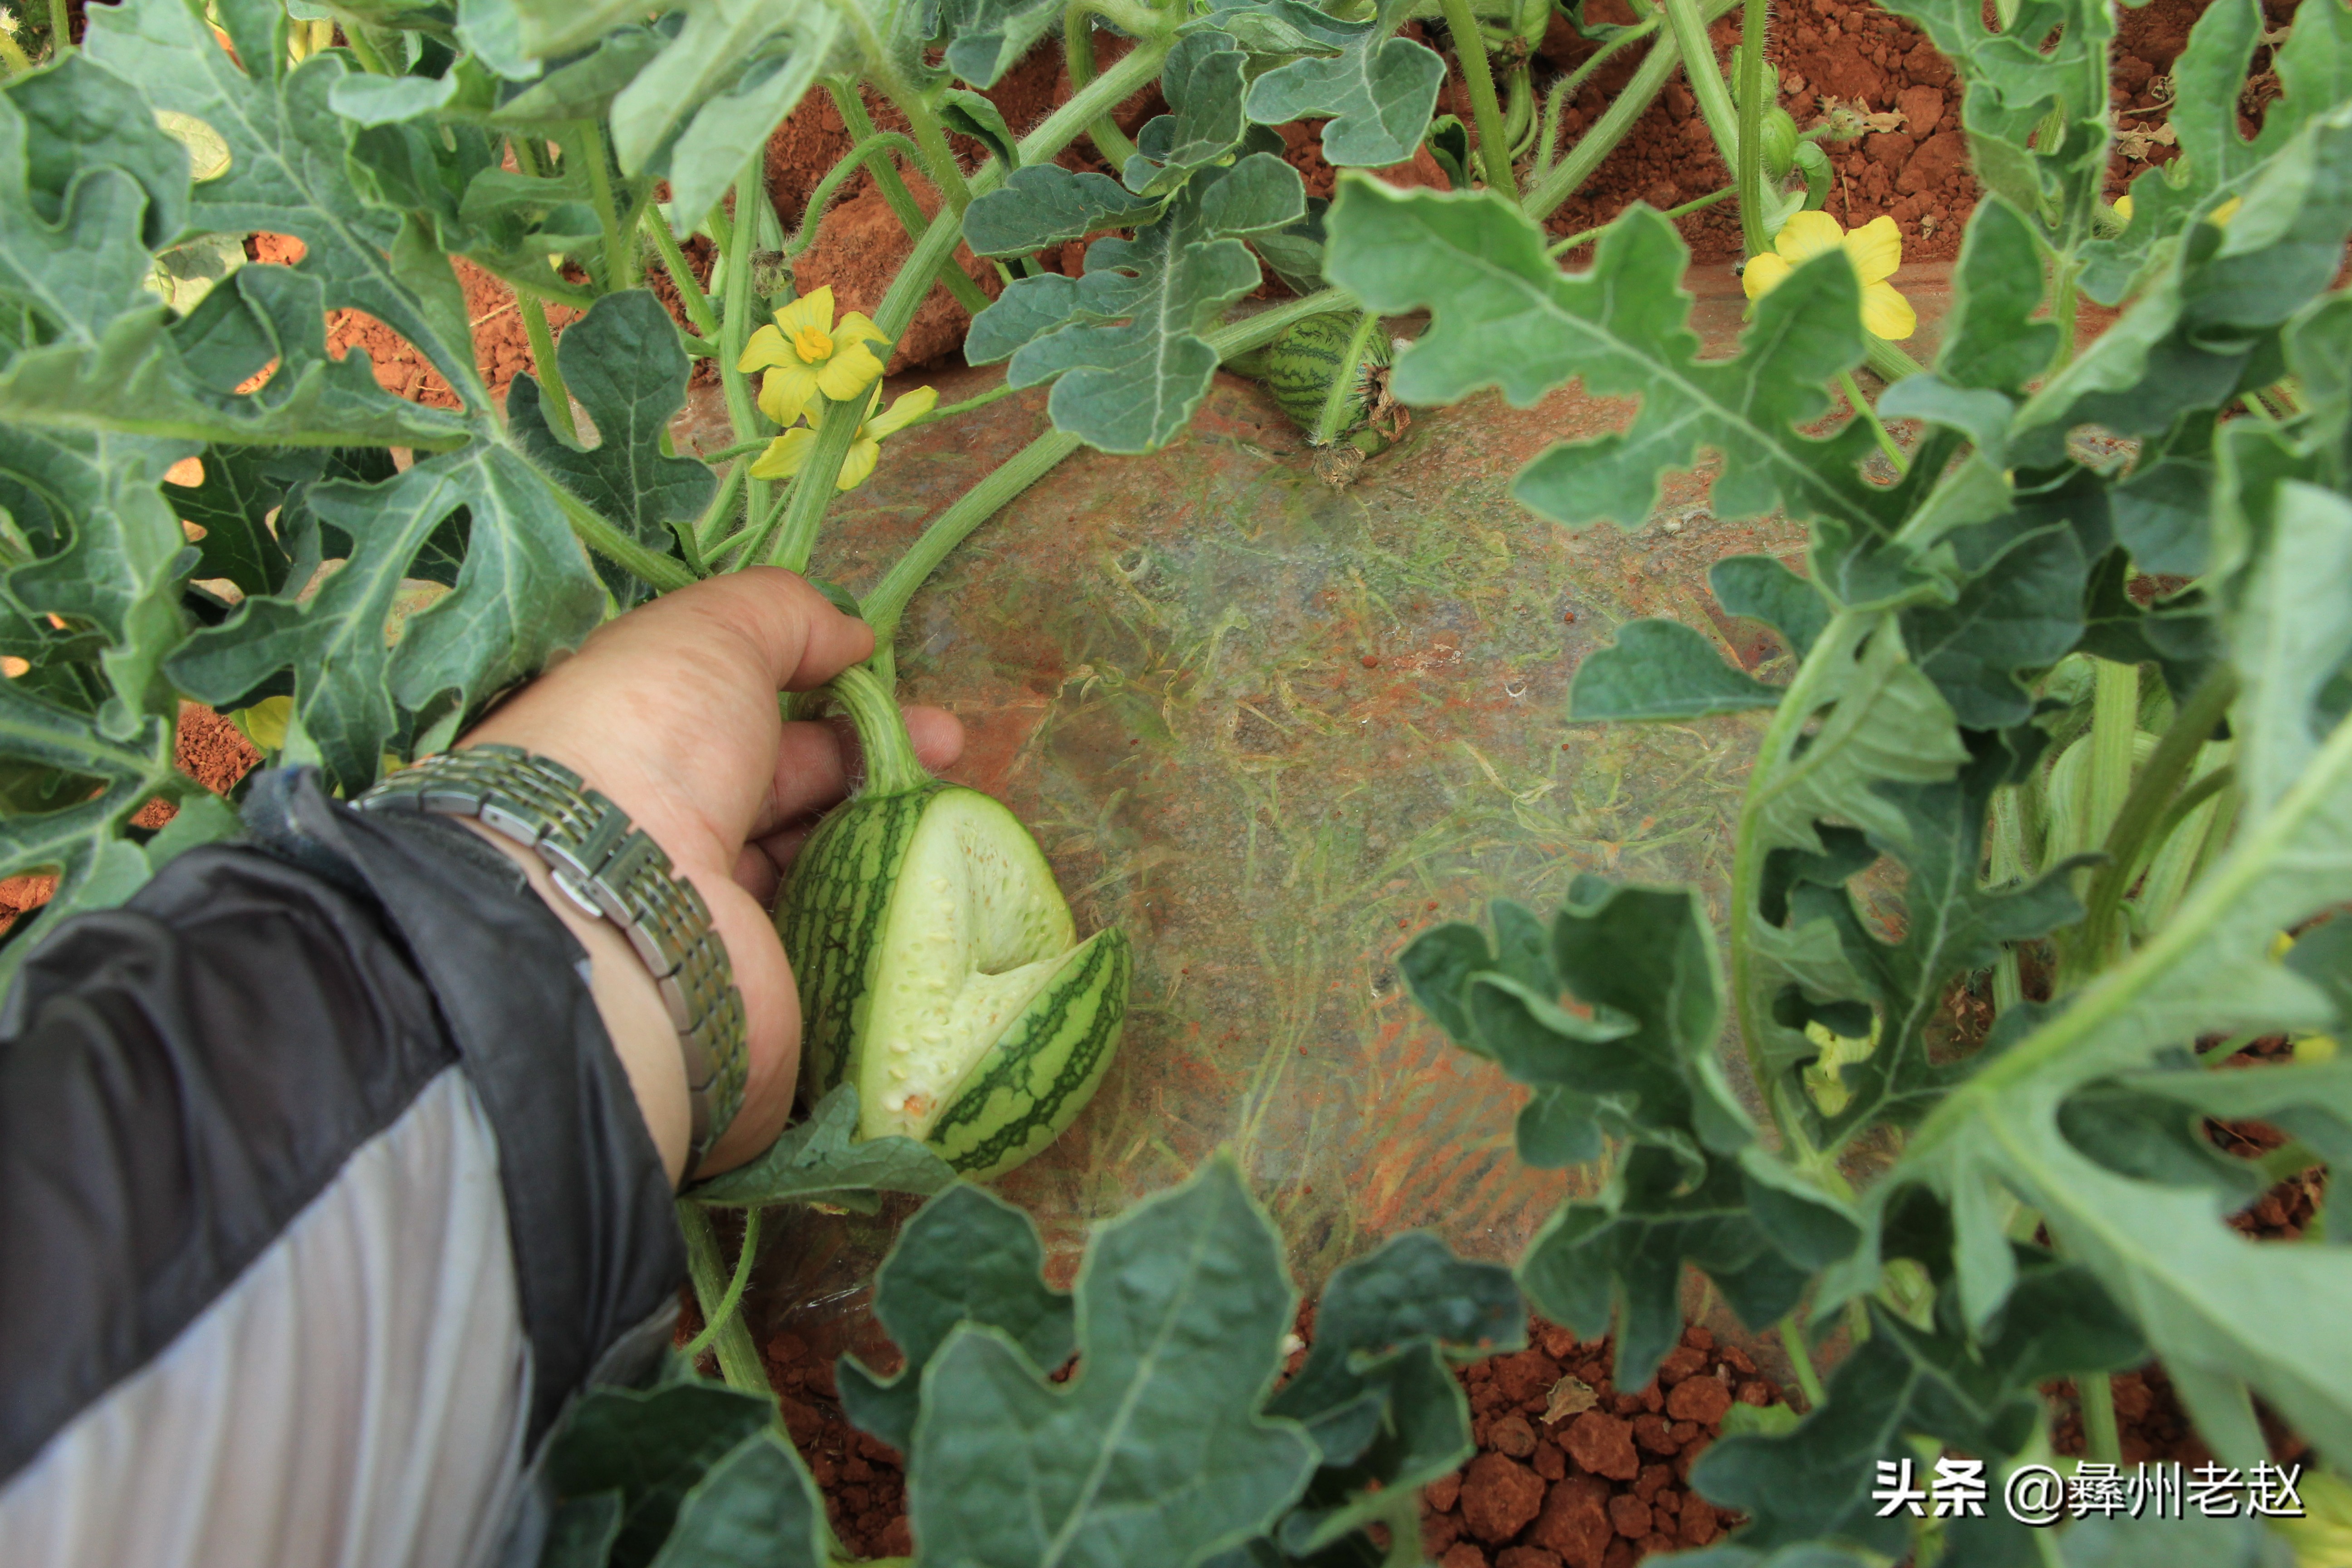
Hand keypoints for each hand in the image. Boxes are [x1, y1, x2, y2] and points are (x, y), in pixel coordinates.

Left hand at [459, 568, 961, 1181]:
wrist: (616, 913)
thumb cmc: (650, 746)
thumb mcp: (709, 636)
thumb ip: (782, 615)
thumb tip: (853, 635)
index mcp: (651, 758)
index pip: (758, 734)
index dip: (840, 715)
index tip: (915, 711)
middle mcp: (676, 846)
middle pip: (796, 807)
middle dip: (878, 774)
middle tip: (951, 757)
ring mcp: (720, 932)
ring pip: (820, 882)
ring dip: (888, 848)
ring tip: (949, 821)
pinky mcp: (763, 1007)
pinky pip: (838, 961)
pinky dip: (886, 929)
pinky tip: (936, 898)